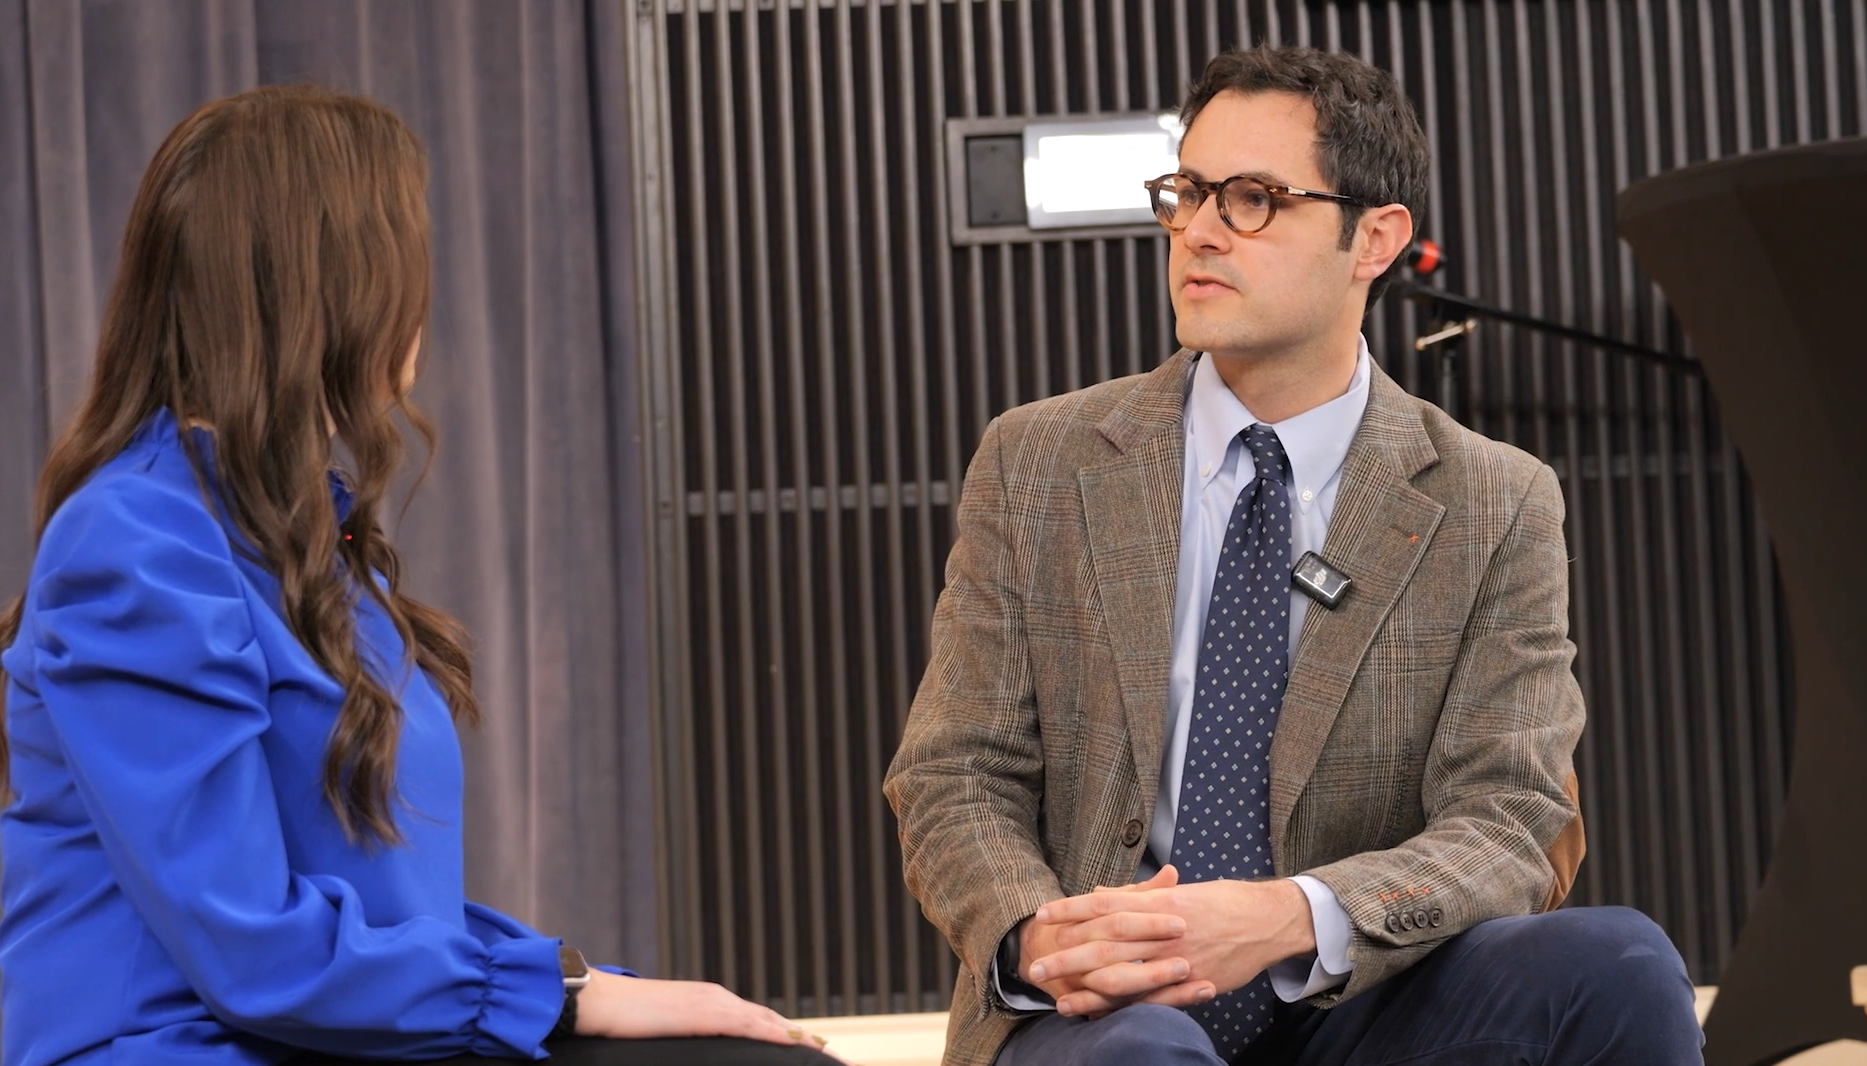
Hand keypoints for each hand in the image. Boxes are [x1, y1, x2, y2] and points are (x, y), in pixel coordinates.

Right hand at [573, 971, 830, 1050]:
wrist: (599, 1001)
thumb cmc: (624, 1020)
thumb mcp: (665, 1032)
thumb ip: (689, 1039)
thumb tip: (696, 1052)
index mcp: (711, 1003)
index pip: (758, 1020)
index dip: (786, 1034)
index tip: (808, 1048)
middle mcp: (719, 998)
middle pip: (771, 1019)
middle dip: (801, 1037)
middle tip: (828, 1053)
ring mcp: (713, 1003)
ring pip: (766, 1020)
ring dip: (796, 1036)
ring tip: (822, 1050)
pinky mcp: (704, 1012)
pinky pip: (748, 1025)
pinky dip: (774, 1033)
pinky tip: (793, 1041)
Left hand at [1028, 867, 1315, 1016]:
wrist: (1267, 920)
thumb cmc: (1221, 902)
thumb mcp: (1179, 892)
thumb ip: (1137, 895)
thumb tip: (1098, 893)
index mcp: (1159, 902)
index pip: (1105, 904)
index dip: (1072, 909)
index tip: (1043, 914)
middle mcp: (1164, 930)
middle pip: (1106, 943)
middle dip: (1068, 955)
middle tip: (1036, 965)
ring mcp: (1178, 959)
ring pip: (1124, 975)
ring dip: (1088, 988)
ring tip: (1057, 997)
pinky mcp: (1192, 983)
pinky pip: (1152, 999)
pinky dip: (1124, 1008)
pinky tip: (1100, 1014)